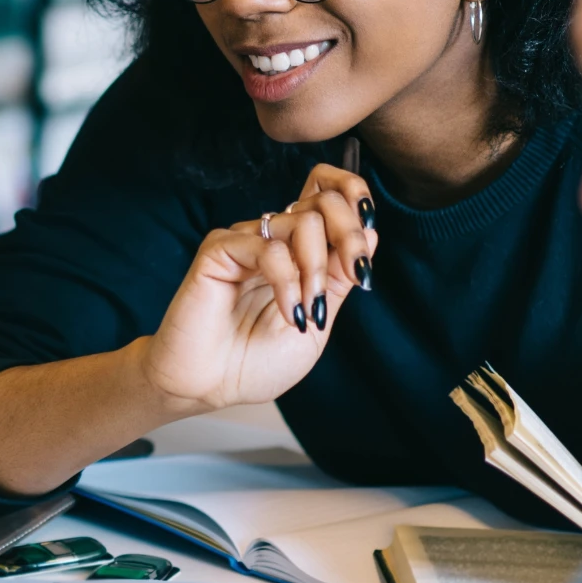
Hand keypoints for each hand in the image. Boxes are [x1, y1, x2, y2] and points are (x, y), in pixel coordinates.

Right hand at [139, 164, 376, 411]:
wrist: (211, 387)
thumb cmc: (256, 362)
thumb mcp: (318, 322)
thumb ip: (339, 280)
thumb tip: (370, 233)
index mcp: (298, 250)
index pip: (330, 194)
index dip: (356, 199)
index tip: (366, 253)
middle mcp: (274, 239)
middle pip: (324, 200)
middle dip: (350, 235)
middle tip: (357, 275)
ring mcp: (246, 241)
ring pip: (303, 222)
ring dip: (319, 269)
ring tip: (309, 310)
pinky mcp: (219, 250)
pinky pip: (269, 249)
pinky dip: (288, 282)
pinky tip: (289, 313)